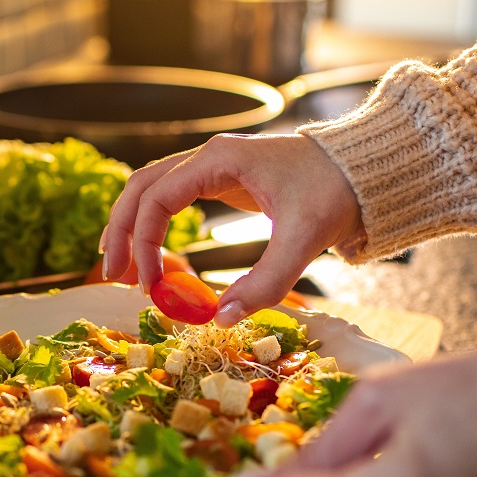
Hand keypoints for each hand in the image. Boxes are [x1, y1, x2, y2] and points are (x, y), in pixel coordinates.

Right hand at [101, 133, 363, 326]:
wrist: (365, 171)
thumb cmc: (336, 193)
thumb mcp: (303, 240)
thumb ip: (265, 283)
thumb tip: (220, 319)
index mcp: (220, 160)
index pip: (157, 198)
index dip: (145, 243)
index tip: (149, 285)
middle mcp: (208, 156)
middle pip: (141, 187)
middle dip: (122, 231)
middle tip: (112, 277)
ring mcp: (214, 165)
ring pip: (151, 188)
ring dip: (131, 224)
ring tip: (120, 267)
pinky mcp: (223, 179)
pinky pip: (172, 196)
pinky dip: (153, 221)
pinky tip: (151, 251)